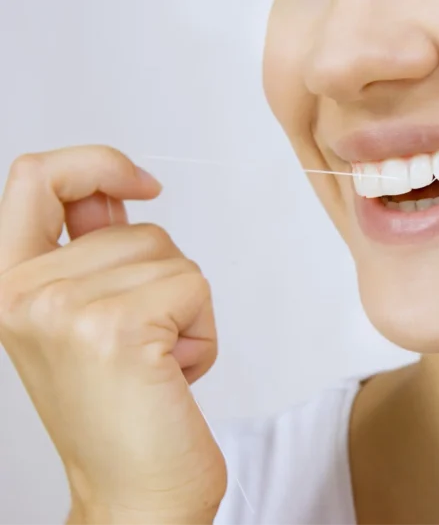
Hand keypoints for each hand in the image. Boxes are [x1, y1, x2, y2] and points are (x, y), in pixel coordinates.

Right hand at [0, 146, 225, 523]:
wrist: (135, 495)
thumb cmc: (123, 412)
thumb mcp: (86, 320)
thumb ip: (93, 252)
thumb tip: (116, 194)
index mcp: (10, 286)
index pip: (36, 177)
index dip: (96, 163)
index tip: (141, 185)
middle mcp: (24, 293)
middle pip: (138, 228)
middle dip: (166, 281)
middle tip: (145, 346)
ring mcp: (64, 309)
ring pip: (173, 257)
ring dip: (185, 310)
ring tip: (156, 364)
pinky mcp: (115, 329)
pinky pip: (194, 287)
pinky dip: (203, 332)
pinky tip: (173, 374)